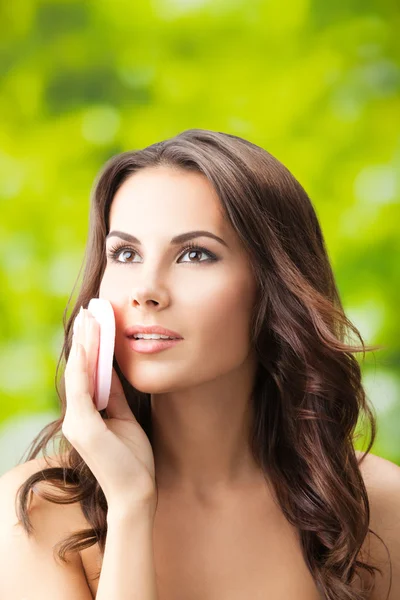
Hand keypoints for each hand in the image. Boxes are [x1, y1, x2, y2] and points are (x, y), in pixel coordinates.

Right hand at [62, 308, 156, 514]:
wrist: (137, 493)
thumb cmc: (133, 459)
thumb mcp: (126, 419)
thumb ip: (115, 396)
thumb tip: (112, 371)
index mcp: (87, 415)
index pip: (86, 375)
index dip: (90, 348)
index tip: (95, 324)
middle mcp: (76, 418)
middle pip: (78, 370)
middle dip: (84, 340)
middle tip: (88, 312)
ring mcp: (77, 423)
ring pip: (78, 374)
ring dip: (84, 345)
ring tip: (88, 319)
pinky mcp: (84, 427)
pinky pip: (83, 389)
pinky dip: (84, 365)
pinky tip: (87, 345)